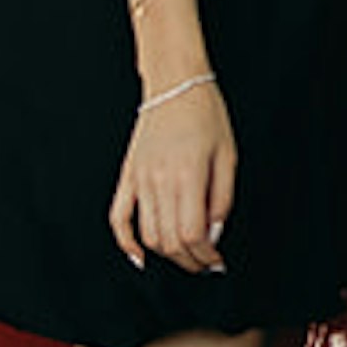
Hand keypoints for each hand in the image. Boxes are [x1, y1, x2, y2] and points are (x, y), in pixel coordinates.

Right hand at [109, 76, 233, 272]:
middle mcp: (159, 180)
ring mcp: (139, 179)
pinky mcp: (128, 175)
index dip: (206, 255)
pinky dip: (126, 242)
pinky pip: (118, 217)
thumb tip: (213, 234)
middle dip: (190, 261)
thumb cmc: (206, 115)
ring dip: (167, 255)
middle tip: (205, 263)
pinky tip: (139, 257)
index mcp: (187, 175)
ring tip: (185, 255)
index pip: (192, 234)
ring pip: (148, 235)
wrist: (176, 83)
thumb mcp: (228, 155)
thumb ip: (223, 199)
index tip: (216, 260)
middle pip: (169, 241)